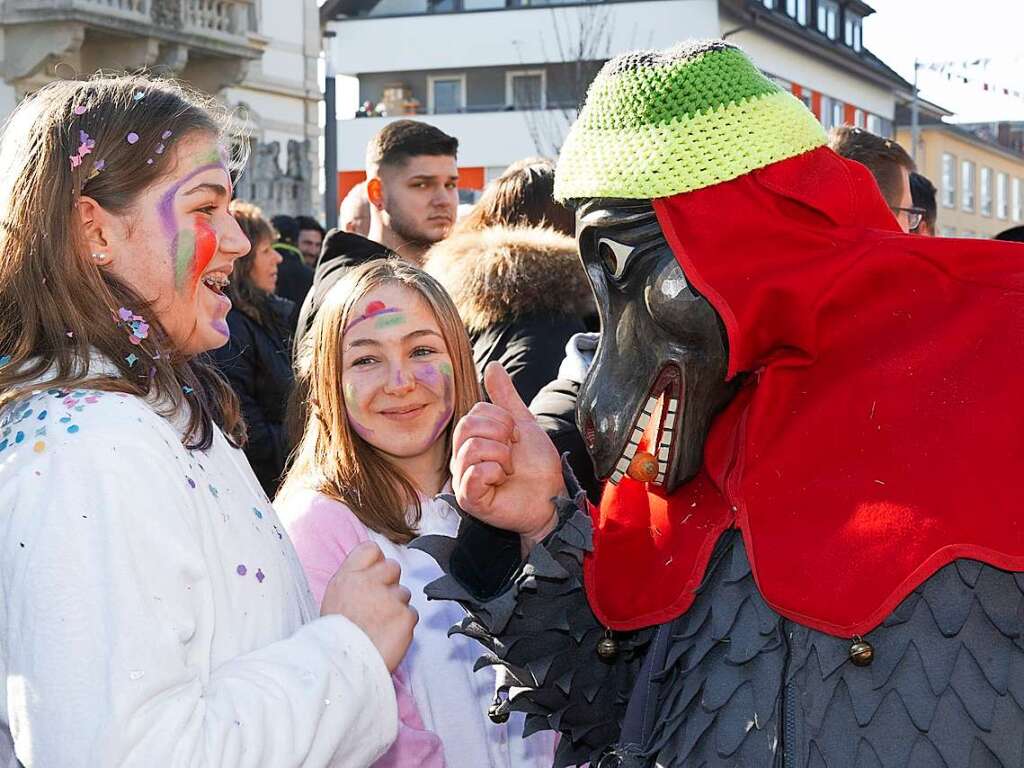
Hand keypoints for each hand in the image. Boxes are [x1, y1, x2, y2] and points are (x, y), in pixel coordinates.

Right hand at [321, 541, 416, 671]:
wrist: (341, 667)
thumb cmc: (334, 638)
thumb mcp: (333, 598)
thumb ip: (353, 579)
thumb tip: (369, 570)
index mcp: (348, 576)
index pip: (371, 549)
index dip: (375, 563)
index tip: (373, 577)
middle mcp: (369, 582)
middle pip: (393, 567)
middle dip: (389, 584)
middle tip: (377, 606)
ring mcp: (390, 598)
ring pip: (404, 594)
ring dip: (396, 607)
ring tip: (379, 627)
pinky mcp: (406, 616)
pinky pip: (411, 614)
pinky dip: (403, 625)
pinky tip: (387, 635)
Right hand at [451, 362, 564, 551]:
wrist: (551, 495)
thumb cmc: (535, 465)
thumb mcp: (522, 423)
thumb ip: (505, 396)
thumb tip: (492, 366)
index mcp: (472, 439)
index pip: (475, 412)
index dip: (503, 421)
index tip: (516, 438)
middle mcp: (462, 457)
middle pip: (467, 426)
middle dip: (502, 434)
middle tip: (513, 452)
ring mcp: (463, 478)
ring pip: (472, 448)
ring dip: (502, 455)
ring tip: (509, 469)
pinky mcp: (469, 499)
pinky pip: (473, 474)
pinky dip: (495, 472)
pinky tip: (502, 480)